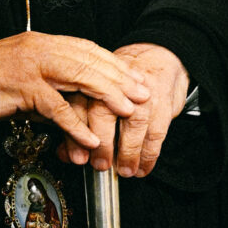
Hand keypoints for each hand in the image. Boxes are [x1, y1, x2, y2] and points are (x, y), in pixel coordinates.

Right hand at [0, 31, 149, 150]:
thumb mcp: (17, 77)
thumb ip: (44, 85)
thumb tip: (67, 103)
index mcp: (39, 43)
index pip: (86, 49)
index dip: (112, 62)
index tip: (133, 75)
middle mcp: (39, 48)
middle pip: (89, 60)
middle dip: (120, 77)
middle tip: (144, 92)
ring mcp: (31, 66)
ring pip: (80, 77)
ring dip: (108, 95)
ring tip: (129, 111)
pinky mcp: (20, 87)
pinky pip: (56, 107)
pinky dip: (76, 124)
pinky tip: (91, 138)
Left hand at [57, 43, 187, 177]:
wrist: (157, 57)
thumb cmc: (119, 84)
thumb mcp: (95, 96)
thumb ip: (78, 122)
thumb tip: (65, 153)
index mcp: (93, 79)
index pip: (79, 106)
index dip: (75, 134)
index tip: (75, 158)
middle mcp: (116, 85)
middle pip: (104, 112)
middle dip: (102, 143)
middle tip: (99, 165)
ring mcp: (141, 94)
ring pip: (134, 122)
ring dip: (128, 151)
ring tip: (124, 170)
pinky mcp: (162, 104)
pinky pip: (157, 132)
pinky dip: (149, 154)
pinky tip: (142, 168)